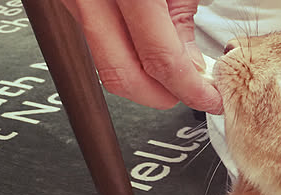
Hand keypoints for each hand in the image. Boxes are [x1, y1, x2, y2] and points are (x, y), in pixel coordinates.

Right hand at [60, 0, 222, 112]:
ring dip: (145, 81)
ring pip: (108, 66)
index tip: (211, 98)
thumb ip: (182, 19)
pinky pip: (99, 44)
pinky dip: (129, 57)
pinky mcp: (70, 1)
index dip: (191, 89)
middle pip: (124, 76)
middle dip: (162, 96)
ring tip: (176, 75)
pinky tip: (153, 52)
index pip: (160, 59)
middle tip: (192, 94)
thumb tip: (193, 67)